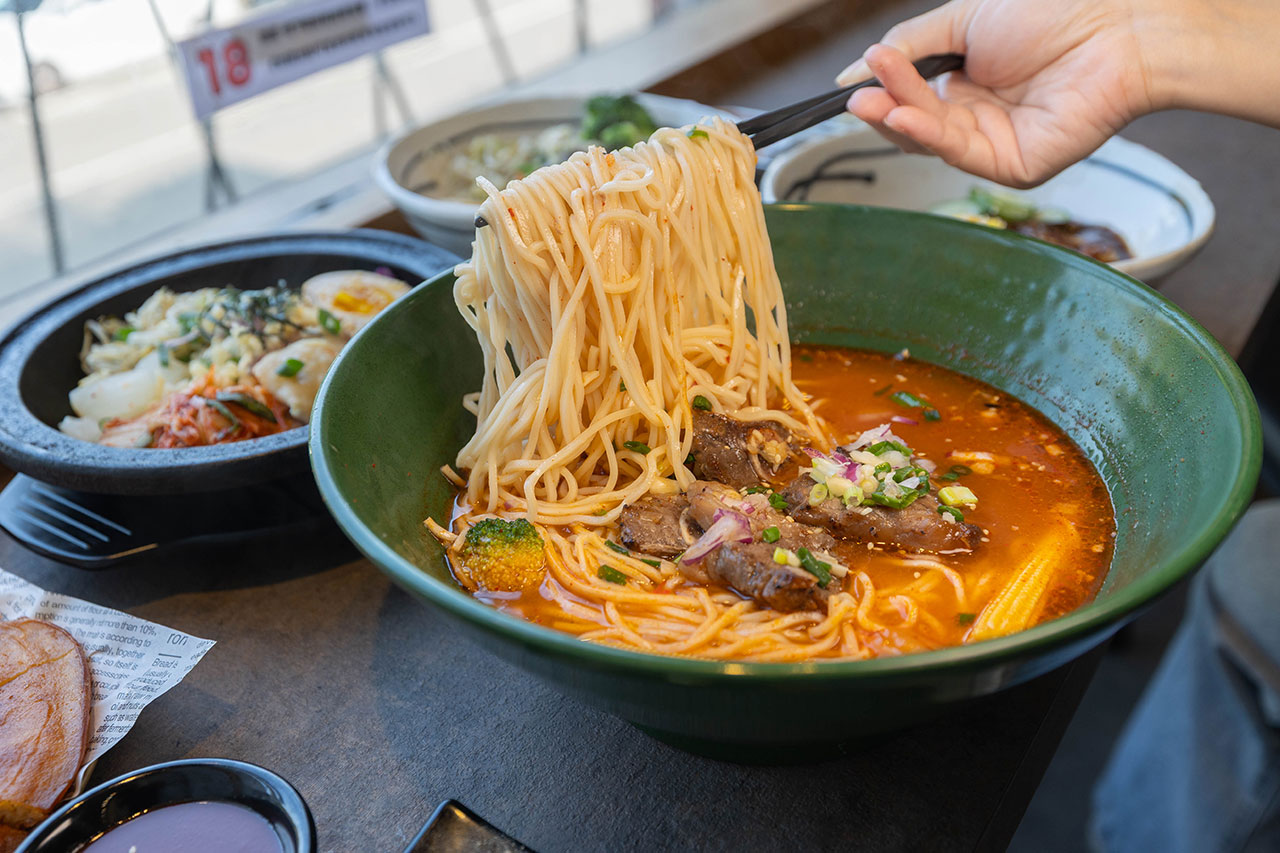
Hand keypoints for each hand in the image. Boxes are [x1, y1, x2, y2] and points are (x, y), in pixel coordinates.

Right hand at [836, 0, 1185, 185]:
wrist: (1120, 22)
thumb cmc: (1054, 11)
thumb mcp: (964, 19)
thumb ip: (910, 46)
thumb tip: (854, 71)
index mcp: (967, 82)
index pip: (910, 98)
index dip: (883, 90)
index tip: (856, 79)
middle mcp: (978, 117)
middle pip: (915, 124)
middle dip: (884, 108)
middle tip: (859, 95)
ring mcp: (996, 144)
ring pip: (932, 140)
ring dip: (899, 118)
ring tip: (872, 99)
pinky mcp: (1015, 165)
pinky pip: (961, 154)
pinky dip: (927, 135)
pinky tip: (902, 113)